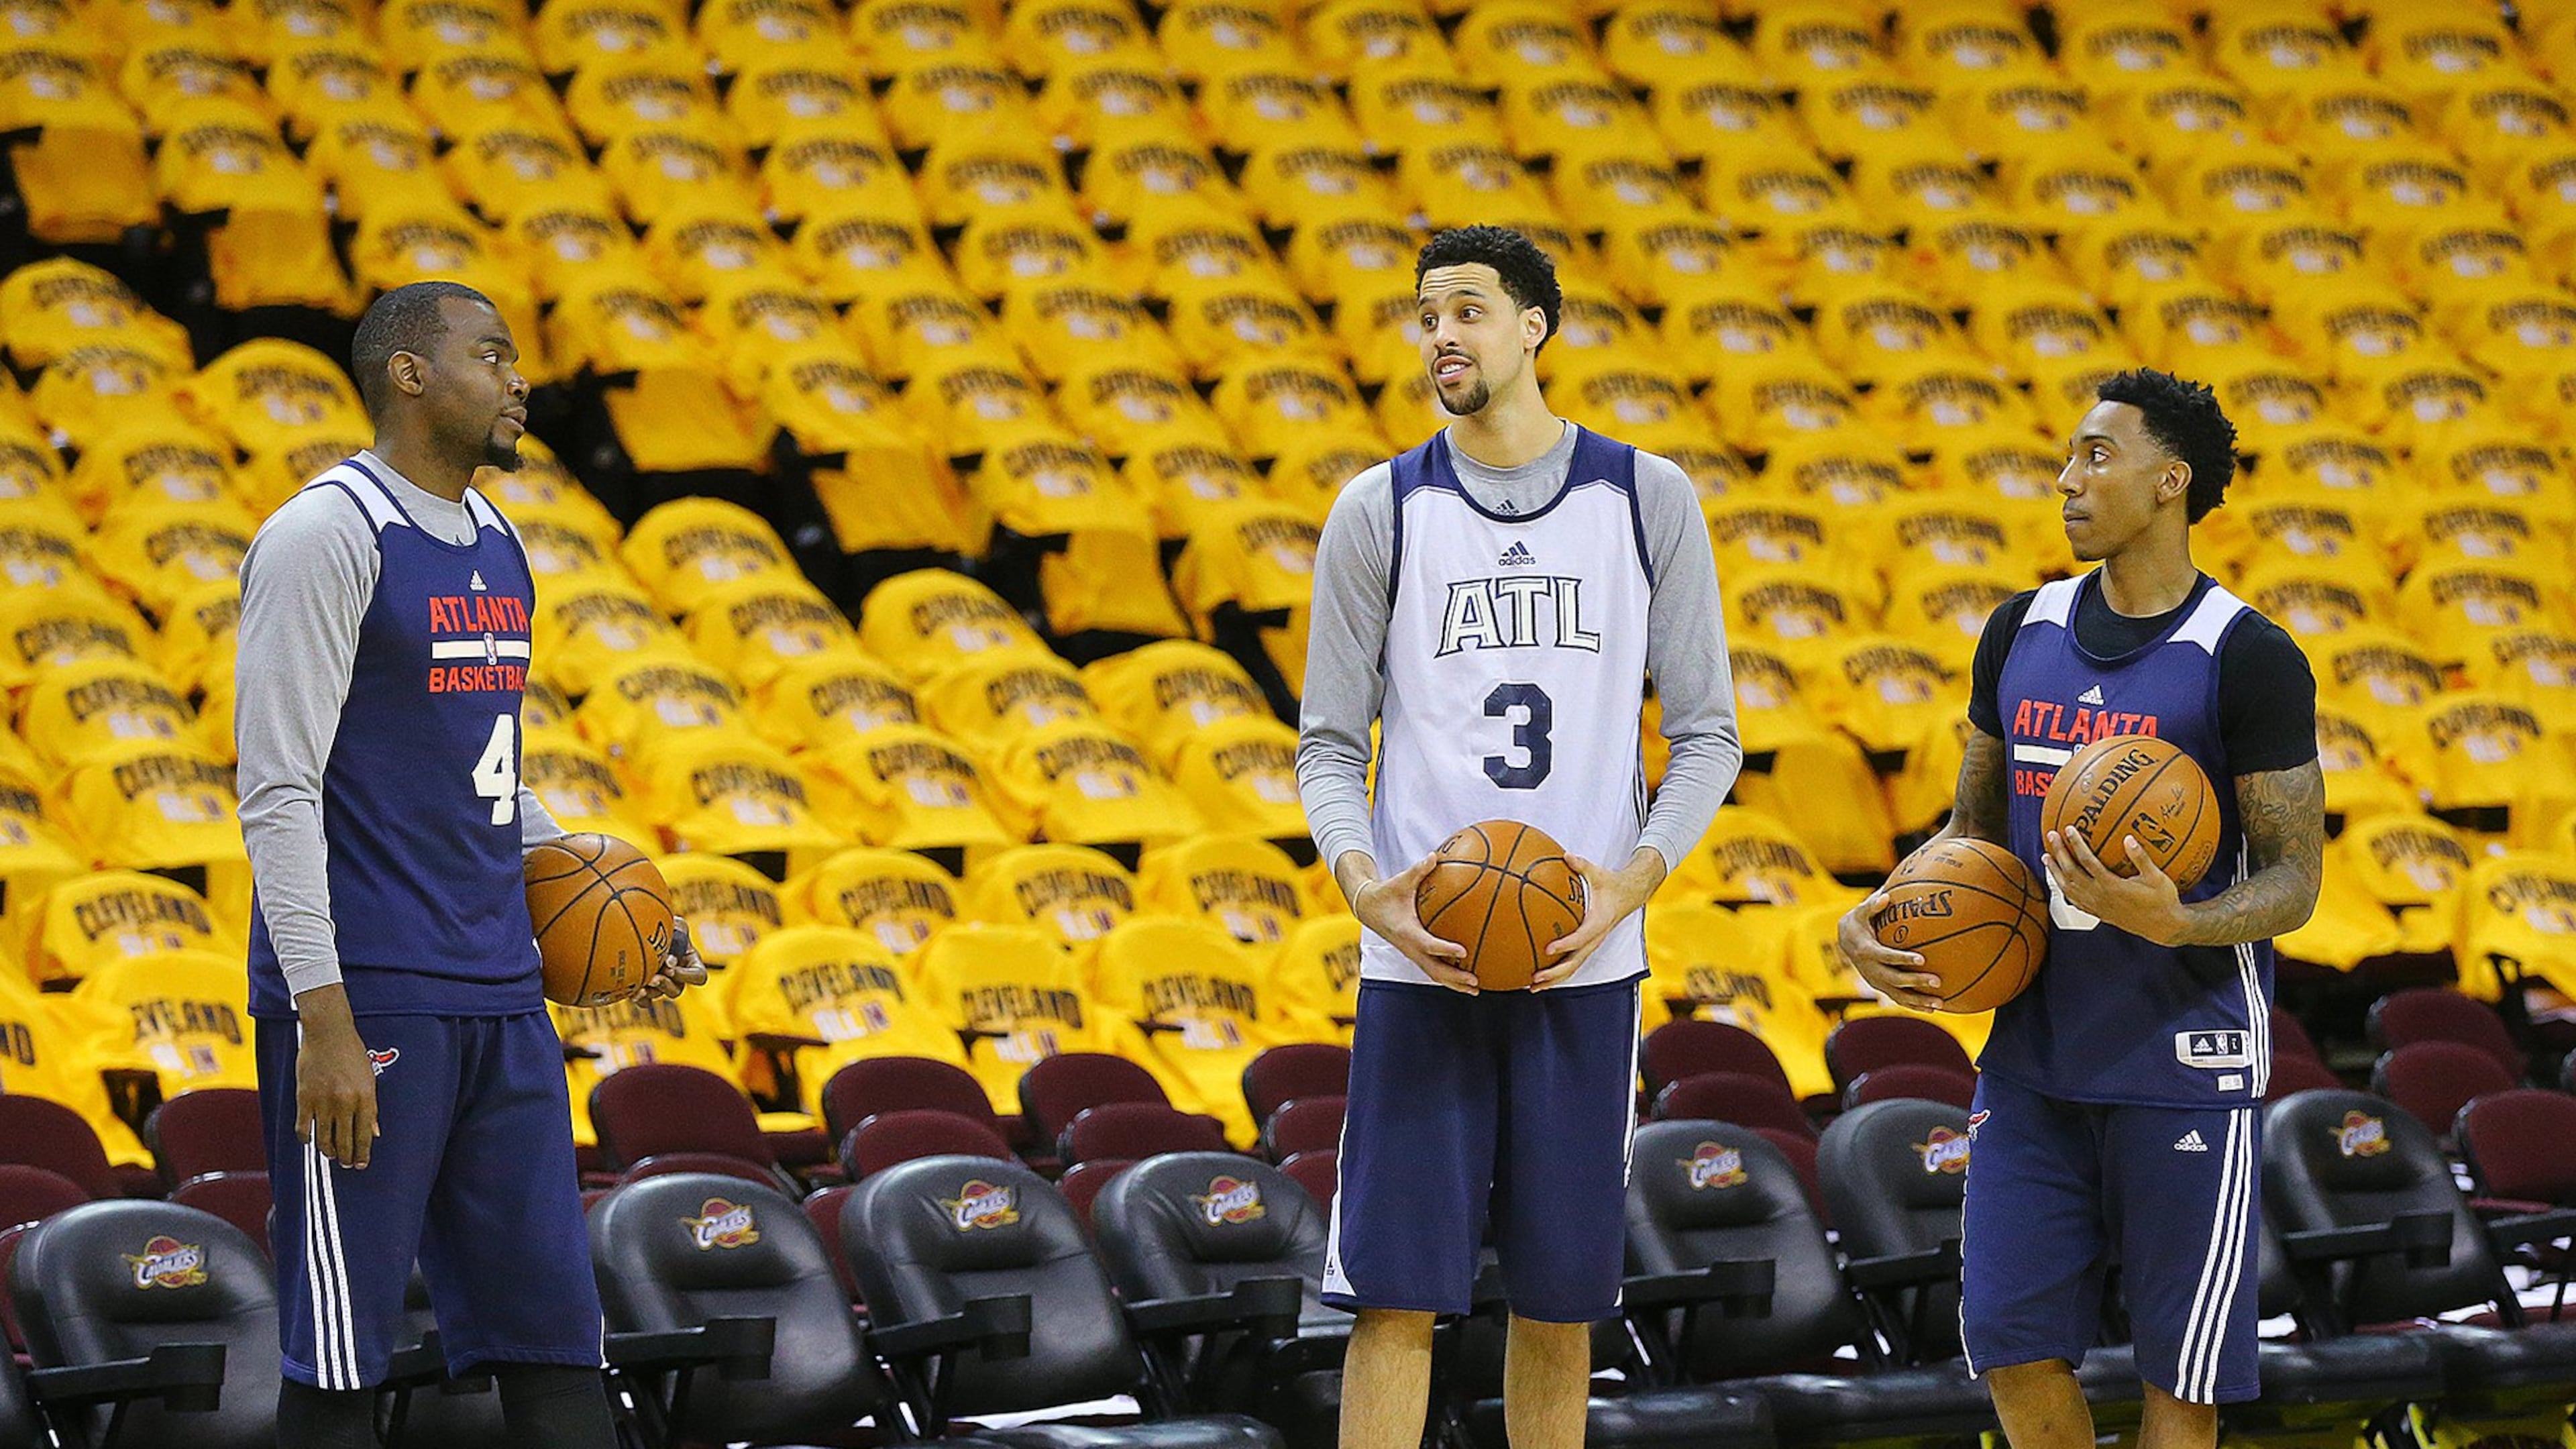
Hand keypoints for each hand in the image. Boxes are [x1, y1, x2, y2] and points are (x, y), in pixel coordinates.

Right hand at [294, 985, 378, 1169]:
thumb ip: (371, 1108)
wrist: (328, 1034)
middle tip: (346, 1165)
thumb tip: (374, 1133)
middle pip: (345, 1141)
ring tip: (331, 1154)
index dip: (363, 1153)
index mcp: (365, 1097)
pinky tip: (310, 1140)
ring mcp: (323, 1101)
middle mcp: (345, 1102)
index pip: (365, 1135)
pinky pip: (304, 1128)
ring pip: (324, 1138)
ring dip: (328, 1151)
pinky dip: (306, 1138)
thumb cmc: (352, 1055)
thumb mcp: (369, 1079)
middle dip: (346, 1157)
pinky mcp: (304, 1098)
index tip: (361, 1165)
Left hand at [632, 915, 709, 1002]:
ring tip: (640, 986)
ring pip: (659, 995)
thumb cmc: (663, 925)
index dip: (687, 976)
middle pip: (677, 989)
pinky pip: (645, 1001)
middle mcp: (677, 977)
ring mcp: (661, 984)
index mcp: (690, 963)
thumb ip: (679, 931)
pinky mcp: (645, 989)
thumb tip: (670, 954)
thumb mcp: (675, 924)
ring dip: (650, 992)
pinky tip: (632, 992)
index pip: (698, 976)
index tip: (671, 968)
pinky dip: (639, 998)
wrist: (642, 929)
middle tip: (654, 978)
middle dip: (665, 984)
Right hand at [1353, 856, 1477, 993]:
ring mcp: (1412, 953)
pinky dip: (1449, 977)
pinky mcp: (1414, 954)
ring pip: (1434, 974)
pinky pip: (1433, 969)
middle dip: (1454, 977)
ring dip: (1454, 983)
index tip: (1464, 951)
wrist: (1368, 908)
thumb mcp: (1400, 880)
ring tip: (1475, 989)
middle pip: (1434, 969)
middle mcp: (1409, 947)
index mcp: (1406, 931)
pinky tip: (1466, 978)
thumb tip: (1434, 856)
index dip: (1445, 949)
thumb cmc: (1386, 893)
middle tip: (1475, 981)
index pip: (1428, 944)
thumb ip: (1418, 870)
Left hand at [1535, 852, 1656, 987]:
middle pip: (1575, 962)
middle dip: (1555, 973)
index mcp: (1598, 922)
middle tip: (1534, 977)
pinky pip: (1572, 964)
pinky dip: (1557, 974)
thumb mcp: (1597, 873)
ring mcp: (1592, 945)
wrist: (1629, 895)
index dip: (1566, 944)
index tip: (1548, 949)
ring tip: (1532, 988)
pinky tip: (1538, 978)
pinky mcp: (1588, 947)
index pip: (1581, 937)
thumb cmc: (1609, 884)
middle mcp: (1595, 938)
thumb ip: (1582, 865)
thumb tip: (1566, 855)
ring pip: (1573, 968)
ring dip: (1554, 980)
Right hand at [1835, 891, 1945, 1011]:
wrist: (1844, 941)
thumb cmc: (1858, 922)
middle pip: (1895, 979)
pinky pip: (1898, 999)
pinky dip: (1914, 1005)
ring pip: (1898, 995)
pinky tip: (1932, 1009)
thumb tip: (1886, 896)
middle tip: (1937, 981)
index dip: (1903, 958)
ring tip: (1940, 1003)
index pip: (1887, 956)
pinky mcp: (1881, 987)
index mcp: (1866, 951)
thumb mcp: (1860, 911)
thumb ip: (1872, 905)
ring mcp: (1876, 981)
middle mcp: (1870, 970)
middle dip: (1916, 982)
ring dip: (1919, 1000)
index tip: (1922, 958)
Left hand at [2045, 829, 2186, 943]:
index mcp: (2112, 886)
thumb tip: (2128, 838)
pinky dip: (2064, 889)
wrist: (2162, 927)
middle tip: (2051, 835)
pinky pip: (2074, 901)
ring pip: (2068, 888)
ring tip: (2046, 857)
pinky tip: (2059, 882)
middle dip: (2059, 853)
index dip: (2076, 844)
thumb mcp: (2157, 878)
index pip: (2087, 861)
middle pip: (2071, 872)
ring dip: (2055, 871)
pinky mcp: (2097, 914)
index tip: (2068, 828)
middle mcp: (2099, 896)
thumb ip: (2141, 858)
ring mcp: (2096, 906)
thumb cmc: (2163, 900)